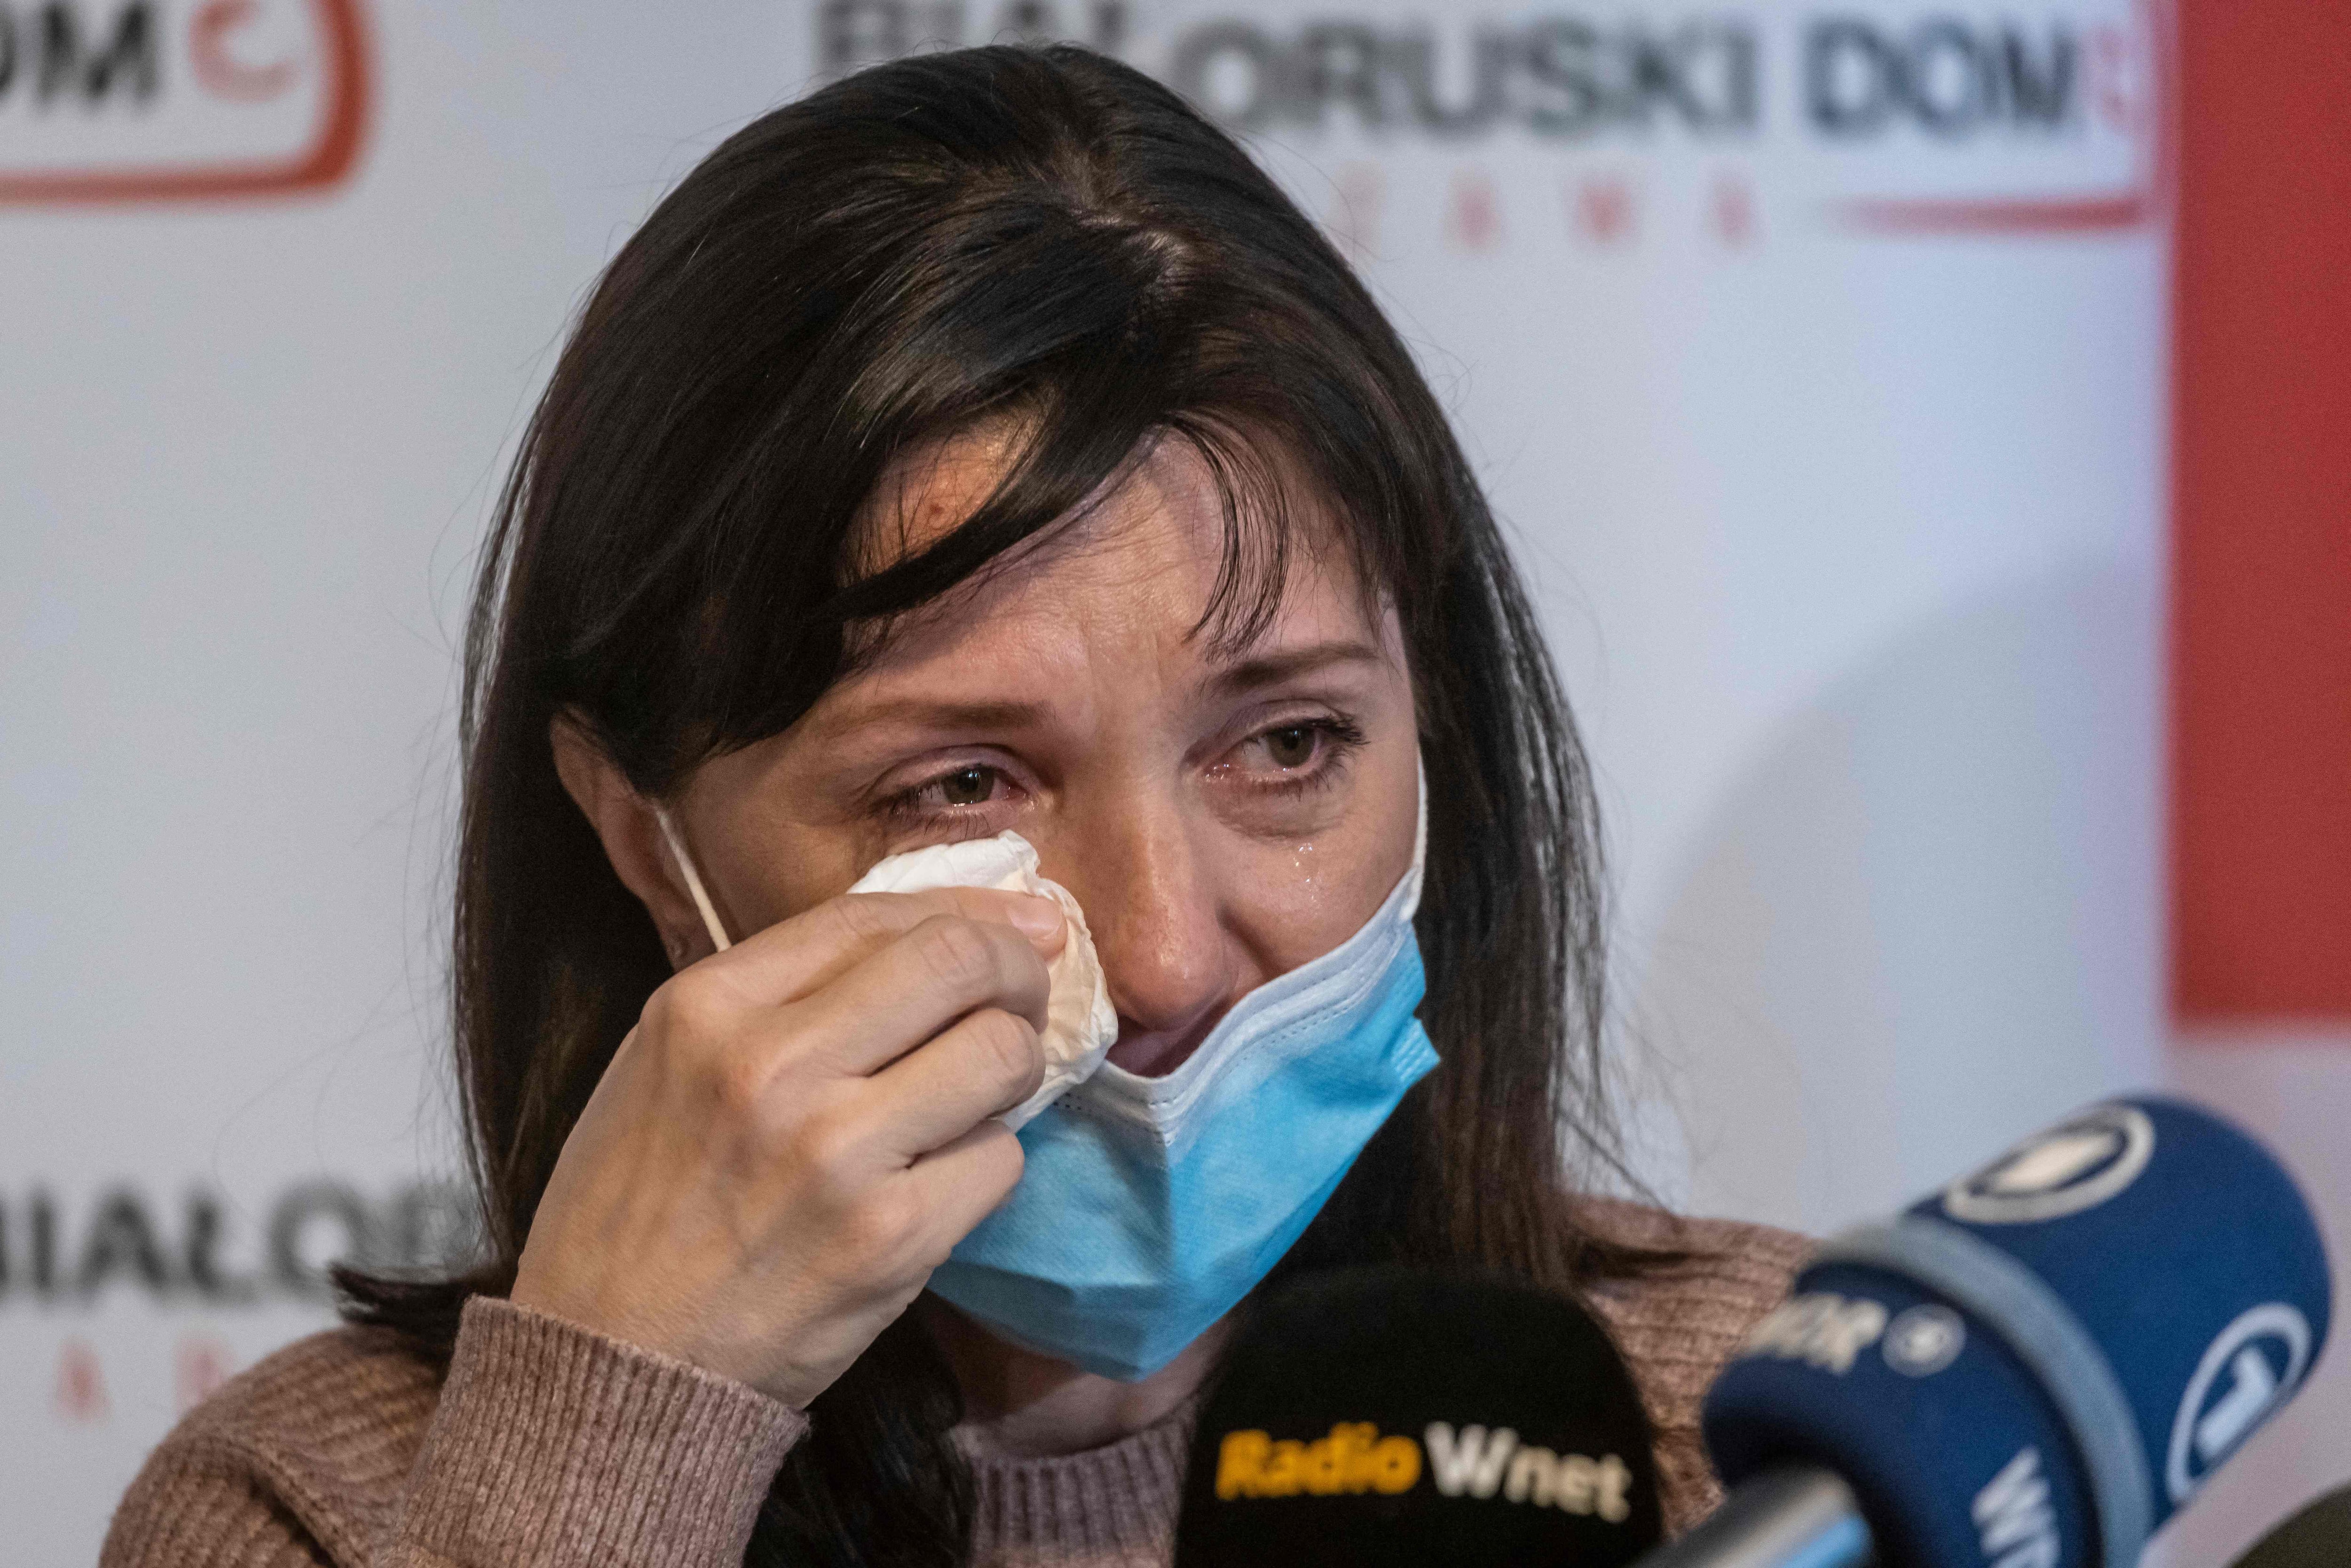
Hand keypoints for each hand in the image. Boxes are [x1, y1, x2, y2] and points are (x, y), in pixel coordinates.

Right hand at [509, 886, 1064, 1407]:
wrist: (612, 1361)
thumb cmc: (640, 1206)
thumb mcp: (667, 1062)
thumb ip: (783, 992)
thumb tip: (941, 933)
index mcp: (709, 1005)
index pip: (878, 914)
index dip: (973, 910)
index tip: (1024, 924)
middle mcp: (772, 1065)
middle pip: (961, 963)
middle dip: (1018, 974)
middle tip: (1022, 1002)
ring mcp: (836, 1153)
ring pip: (1001, 1055)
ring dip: (1012, 1070)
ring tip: (977, 1097)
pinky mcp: (889, 1238)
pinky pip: (999, 1161)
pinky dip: (986, 1165)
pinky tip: (938, 1182)